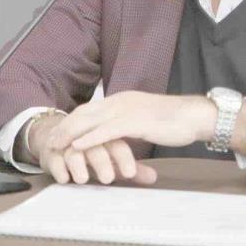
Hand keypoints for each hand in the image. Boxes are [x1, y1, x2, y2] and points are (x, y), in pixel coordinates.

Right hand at [26, 114, 156, 184]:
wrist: (58, 137)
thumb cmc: (92, 150)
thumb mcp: (112, 158)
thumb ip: (132, 167)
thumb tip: (154, 178)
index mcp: (106, 132)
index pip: (117, 141)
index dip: (123, 157)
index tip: (130, 174)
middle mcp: (87, 136)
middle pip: (96, 145)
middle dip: (101, 162)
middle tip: (107, 179)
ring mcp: (68, 143)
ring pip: (73, 150)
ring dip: (78, 164)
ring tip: (83, 180)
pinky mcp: (51, 151)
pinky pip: (53, 158)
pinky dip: (58, 168)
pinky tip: (64, 179)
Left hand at [42, 91, 216, 153]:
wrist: (194, 116)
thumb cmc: (174, 121)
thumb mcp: (146, 118)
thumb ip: (130, 122)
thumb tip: (119, 132)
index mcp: (123, 99)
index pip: (91, 108)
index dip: (73, 119)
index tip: (59, 130)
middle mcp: (121, 101)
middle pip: (85, 112)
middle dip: (66, 126)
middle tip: (50, 140)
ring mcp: (127, 110)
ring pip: (91, 120)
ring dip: (71, 132)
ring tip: (56, 144)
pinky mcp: (135, 122)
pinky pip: (107, 130)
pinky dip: (90, 138)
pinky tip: (78, 146)